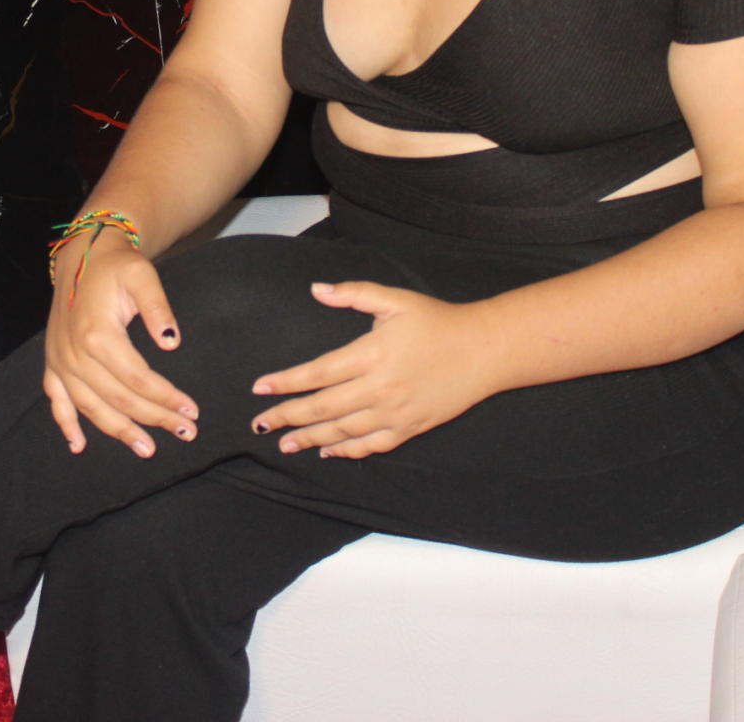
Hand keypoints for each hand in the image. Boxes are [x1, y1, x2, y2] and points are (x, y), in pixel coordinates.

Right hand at [42, 237, 198, 458]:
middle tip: (186, 433)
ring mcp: (60, 361)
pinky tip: (79, 446)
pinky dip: (66, 425)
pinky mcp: (53, 363)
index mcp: (98, 334)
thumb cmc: (117, 267)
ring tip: (147, 448)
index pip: (138, 379)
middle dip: (154, 419)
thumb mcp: (142, 276)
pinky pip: (56, 400)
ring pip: (90, 408)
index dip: (166, 398)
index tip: (192, 411)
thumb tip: (172, 341)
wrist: (83, 256)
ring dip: (119, 431)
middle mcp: (74, 354)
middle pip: (118, 399)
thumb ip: (158, 308)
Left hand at [249, 282, 495, 459]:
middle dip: (288, 417)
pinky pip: (372, 445)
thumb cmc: (437, 321)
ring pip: (343, 431)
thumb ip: (353, 294)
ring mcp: (395, 412)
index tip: (260, 389)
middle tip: (260, 424)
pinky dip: (347, 451)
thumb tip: (316, 290)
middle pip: (323, 407)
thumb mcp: (395, 300)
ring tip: (285, 443)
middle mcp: (379, 387)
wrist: (483, 350)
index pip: (318, 373)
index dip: (286, 382)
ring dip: (311, 439)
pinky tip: (328, 452)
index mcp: (371, 353)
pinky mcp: (410, 428)